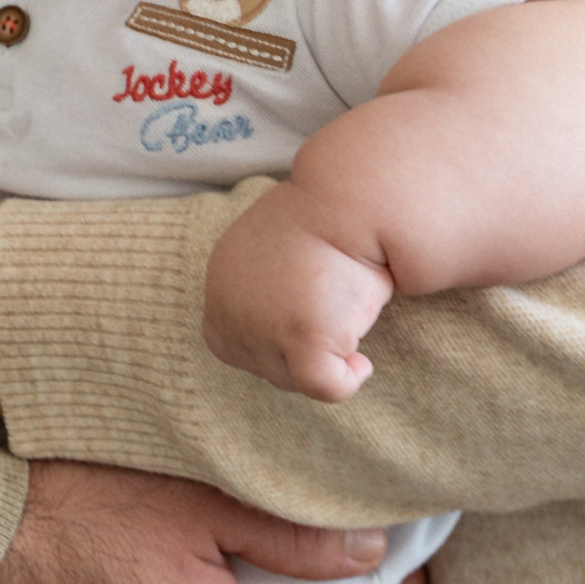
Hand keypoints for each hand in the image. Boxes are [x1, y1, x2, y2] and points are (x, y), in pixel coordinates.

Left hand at [203, 186, 394, 400]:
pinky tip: (362, 364)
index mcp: (222, 281)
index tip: (304, 324)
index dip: (268, 343)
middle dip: (298, 354)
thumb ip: (262, 286)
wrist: (351, 198)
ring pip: (291, 379)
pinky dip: (346, 381)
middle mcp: (231, 308)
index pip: (228, 342)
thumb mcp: (273, 249)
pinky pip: (324, 386)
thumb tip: (282, 315)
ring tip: (349, 328)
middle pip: (261, 364)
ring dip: (323, 362)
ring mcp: (263, 327)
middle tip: (334, 323)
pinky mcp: (302, 340)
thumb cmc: (327, 215)